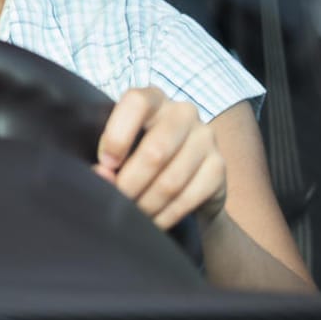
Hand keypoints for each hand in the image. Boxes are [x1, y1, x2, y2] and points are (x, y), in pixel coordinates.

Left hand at [94, 86, 226, 230]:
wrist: (184, 174)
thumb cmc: (139, 153)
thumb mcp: (121, 147)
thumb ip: (108, 157)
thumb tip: (102, 175)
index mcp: (153, 98)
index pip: (136, 103)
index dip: (117, 136)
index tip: (105, 164)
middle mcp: (183, 112)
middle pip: (155, 151)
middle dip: (130, 183)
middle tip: (116, 200)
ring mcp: (205, 137)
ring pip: (171, 180)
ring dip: (146, 204)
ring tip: (132, 214)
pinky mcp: (219, 166)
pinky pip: (188, 197)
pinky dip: (166, 215)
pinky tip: (153, 221)